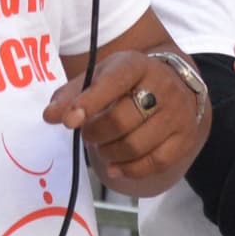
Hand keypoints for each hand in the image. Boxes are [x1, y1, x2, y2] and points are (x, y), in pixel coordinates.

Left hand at [44, 46, 206, 194]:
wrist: (172, 82)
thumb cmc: (127, 82)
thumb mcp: (100, 76)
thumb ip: (73, 94)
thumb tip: (49, 116)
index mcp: (136, 65)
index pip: (113, 82)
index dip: (89, 103)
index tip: (69, 122)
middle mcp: (162, 87)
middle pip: (122, 120)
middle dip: (96, 134)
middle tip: (89, 134)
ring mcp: (177, 114)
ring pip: (137, 145)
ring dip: (110, 153)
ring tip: (103, 148)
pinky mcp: (185, 138)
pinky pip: (155, 163)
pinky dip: (130, 170)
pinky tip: (115, 167)